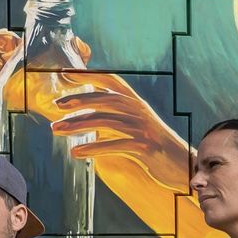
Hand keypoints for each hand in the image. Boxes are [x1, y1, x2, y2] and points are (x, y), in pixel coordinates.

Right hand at [0, 29, 93, 112]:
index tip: (7, 44)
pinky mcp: (9, 99)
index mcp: (25, 51)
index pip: (5, 40)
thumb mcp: (77, 62)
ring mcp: (9, 83)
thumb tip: (77, 42)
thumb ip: (78, 50)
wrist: (71, 102)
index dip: (1, 39)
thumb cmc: (71, 77)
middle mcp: (13, 65)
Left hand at [0, 30, 188, 177]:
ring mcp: (142, 129)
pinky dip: (94, 148)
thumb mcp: (136, 125)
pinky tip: (76, 152)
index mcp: (135, 102)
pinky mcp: (144, 148)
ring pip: (105, 122)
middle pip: (105, 99)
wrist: (182, 164)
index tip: (65, 74)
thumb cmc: (154, 145)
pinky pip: (114, 145)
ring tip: (56, 130)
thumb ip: (116, 116)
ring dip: (78, 125)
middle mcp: (138, 111)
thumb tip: (88, 115)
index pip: (110, 81)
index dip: (88, 75)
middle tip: (55, 105)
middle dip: (79, 100)